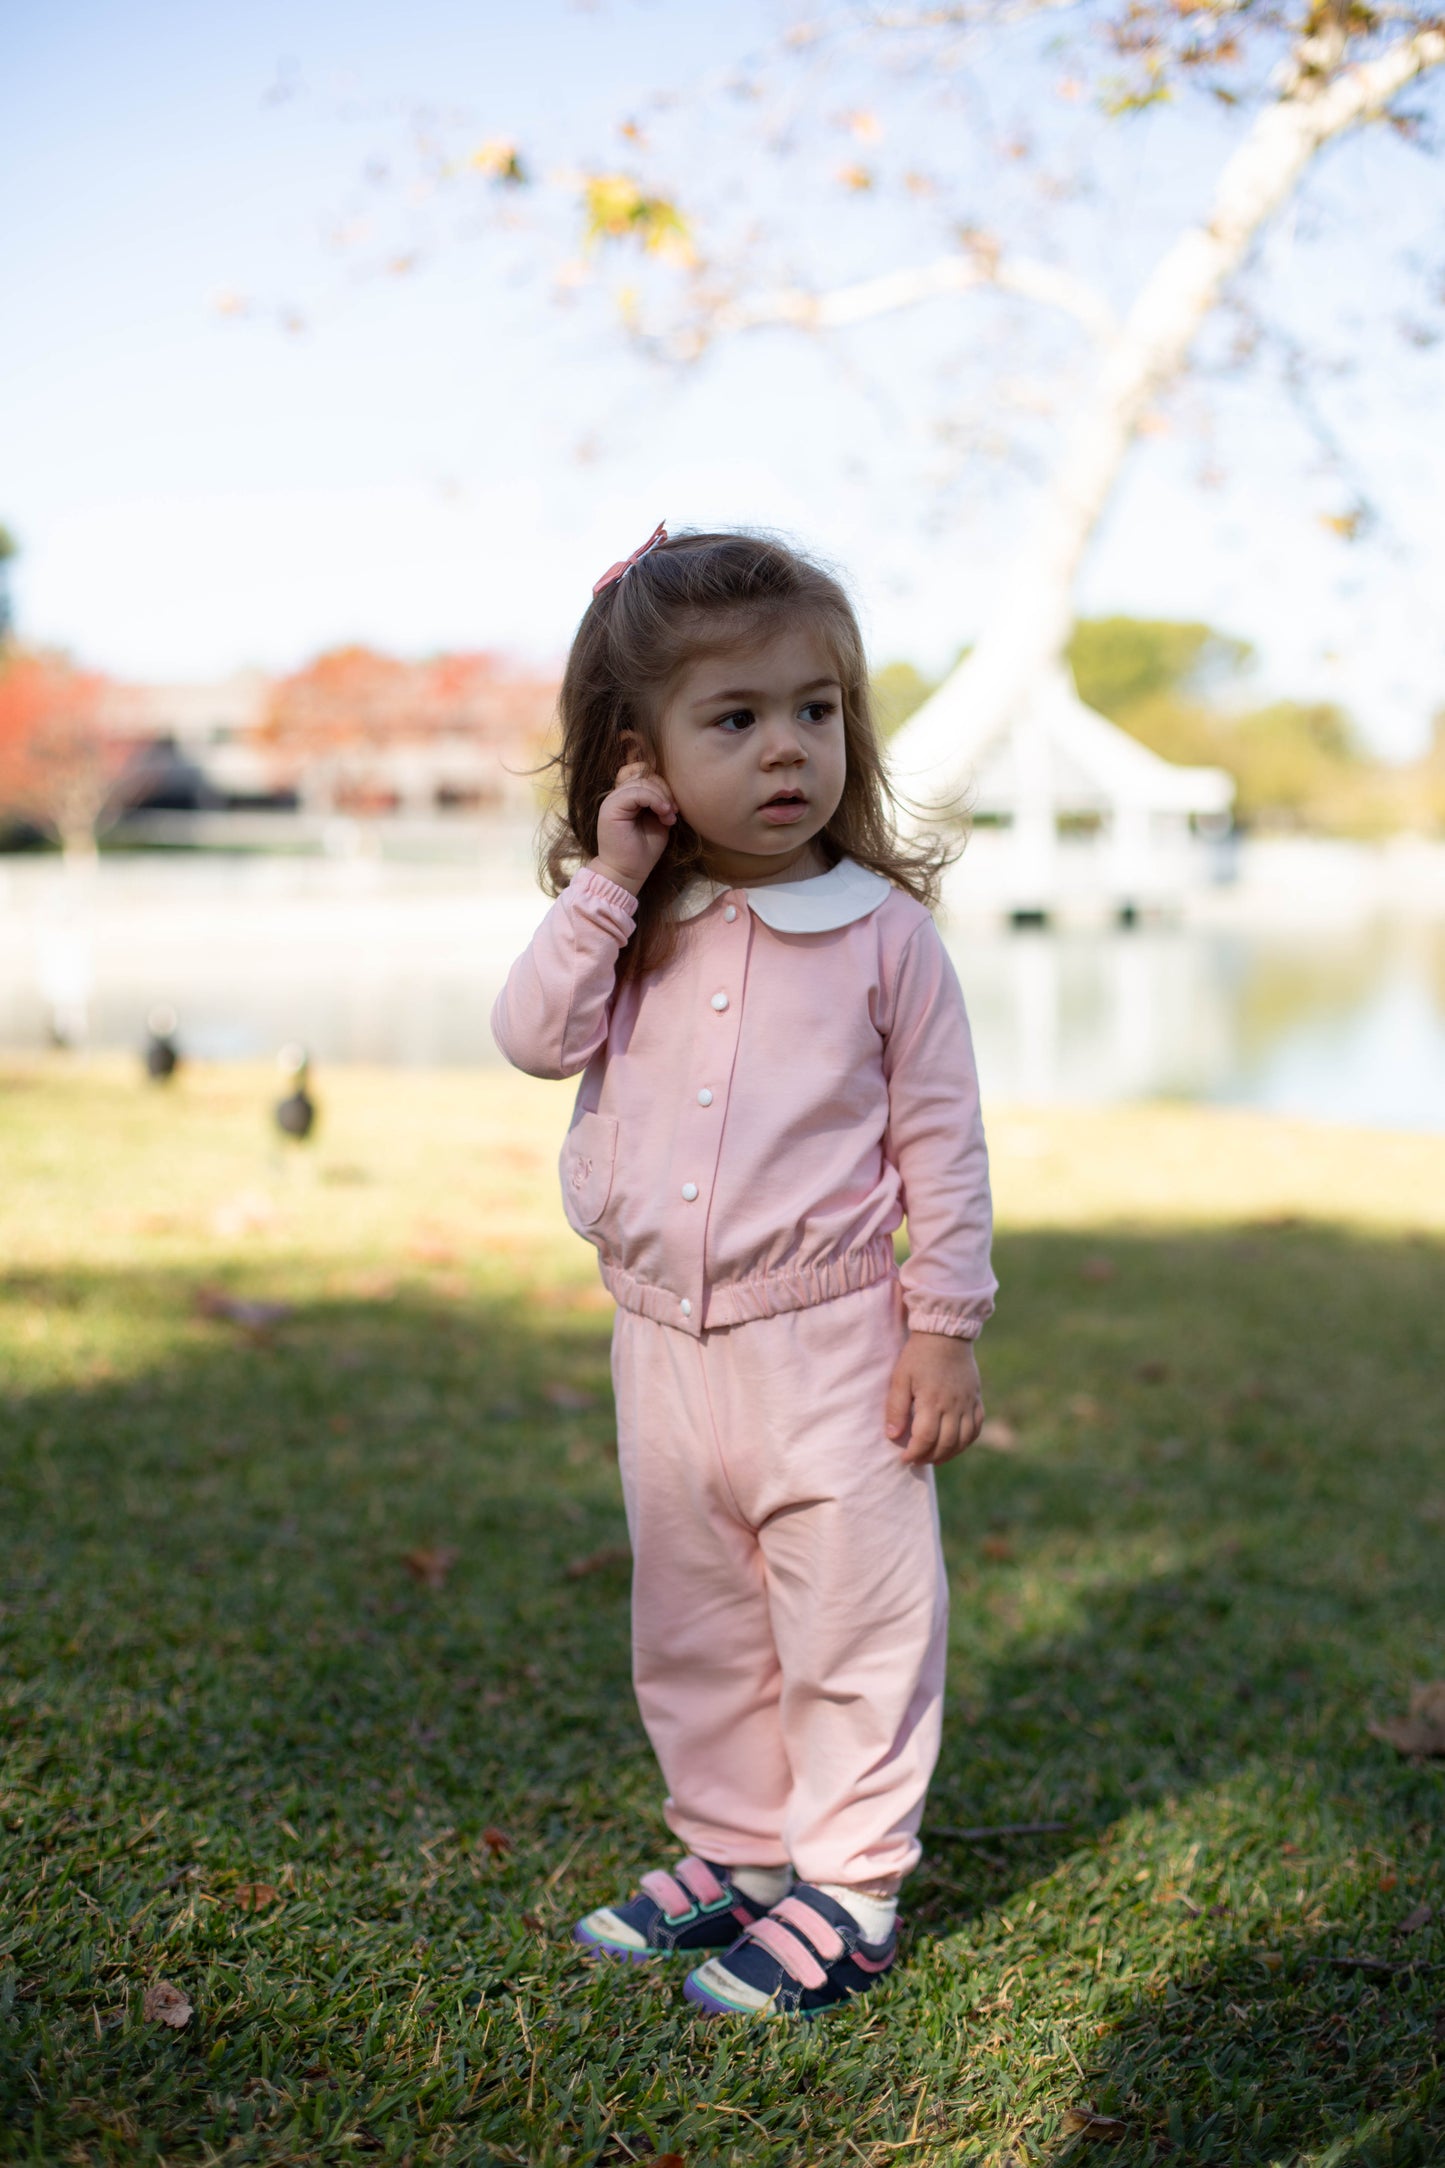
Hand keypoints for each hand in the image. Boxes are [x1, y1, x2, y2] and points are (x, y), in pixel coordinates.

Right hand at [588, 758, 676, 895]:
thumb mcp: (657, 820)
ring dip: (661, 797)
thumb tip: (670, 786)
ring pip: (641, 781)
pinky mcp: (610, 808)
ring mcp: (612, 800)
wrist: (627, 872)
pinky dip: (655, 800)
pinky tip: (664, 815)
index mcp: (627, 797)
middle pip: (644, 774)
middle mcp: (617, 795)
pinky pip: (636, 792)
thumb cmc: (643, 851)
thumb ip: (659, 801)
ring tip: (669, 817)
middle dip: (664, 790)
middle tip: (673, 812)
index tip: (673, 807)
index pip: (643, 772)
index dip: (661, 784)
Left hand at [885, 1332, 983, 1466]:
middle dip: (929, 1457)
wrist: (945, 1334)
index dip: (914, 1453)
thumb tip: (893, 1436)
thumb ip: (896, 1408)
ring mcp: (967, 1403)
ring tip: (933, 1458)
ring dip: (949, 1454)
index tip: (904, 1460)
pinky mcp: (976, 1398)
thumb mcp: (900, 1378)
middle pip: (945, 1443)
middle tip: (916, 1460)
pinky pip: (976, 1428)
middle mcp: (953, 1406)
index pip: (925, 1439)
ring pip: (963, 1440)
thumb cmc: (918, 1355)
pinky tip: (955, 1446)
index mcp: (932, 1401)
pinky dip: (967, 1442)